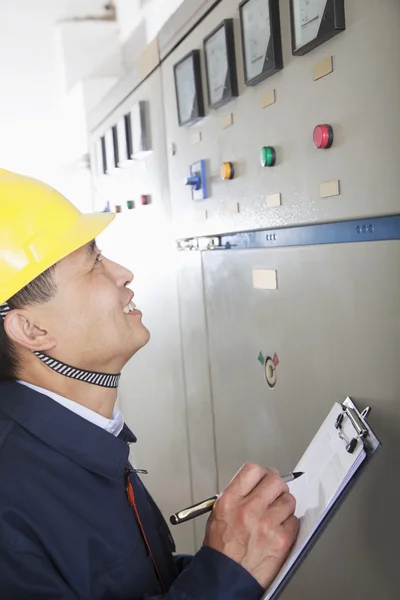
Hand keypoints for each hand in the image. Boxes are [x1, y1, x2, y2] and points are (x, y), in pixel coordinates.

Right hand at [203, 463, 299, 588]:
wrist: (225, 578)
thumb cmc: (221, 548)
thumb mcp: (218, 513)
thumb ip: (237, 494)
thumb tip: (256, 482)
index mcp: (230, 501)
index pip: (252, 470)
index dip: (261, 472)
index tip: (264, 477)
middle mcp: (248, 510)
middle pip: (274, 480)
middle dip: (276, 485)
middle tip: (274, 492)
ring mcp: (266, 525)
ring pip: (288, 499)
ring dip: (284, 504)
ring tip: (275, 513)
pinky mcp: (281, 540)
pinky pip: (295, 520)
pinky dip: (289, 523)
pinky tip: (279, 528)